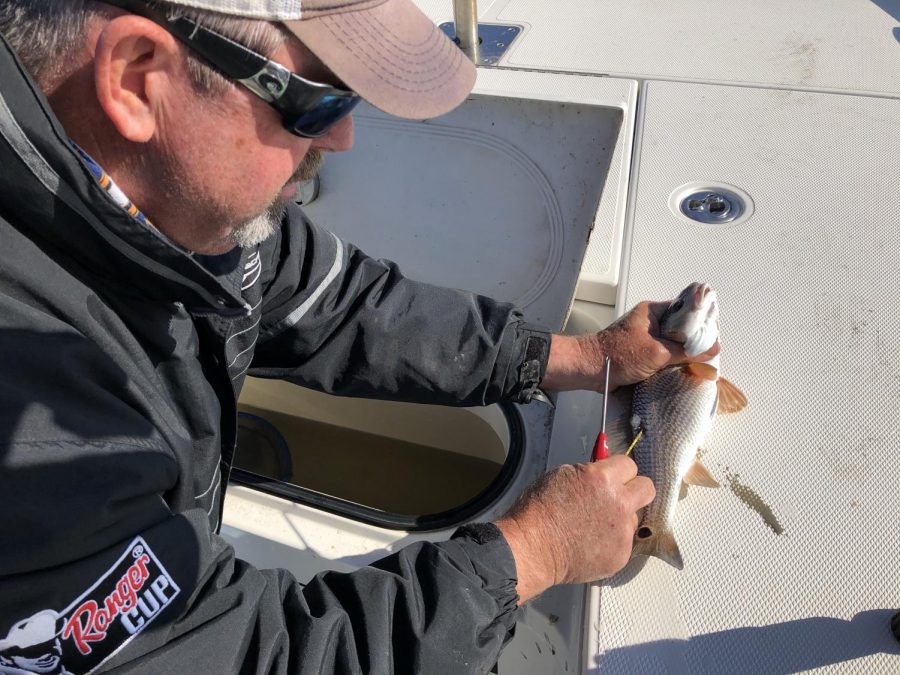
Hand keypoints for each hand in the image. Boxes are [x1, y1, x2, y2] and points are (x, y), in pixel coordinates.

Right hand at [495, 456, 654, 602]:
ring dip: (620, 520)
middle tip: (619, 497)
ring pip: (634, 519)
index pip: (630, 465)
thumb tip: (603, 473)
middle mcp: (620, 504)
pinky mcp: (621, 555)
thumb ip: (589, 473)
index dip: (619, 471)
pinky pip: (624, 543)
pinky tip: (590, 543)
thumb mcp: (562, 476)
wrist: (532, 548)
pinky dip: (611, 543)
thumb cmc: (539, 511)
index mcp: (603, 479)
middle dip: (635, 490)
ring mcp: (623, 532)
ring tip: (594, 527)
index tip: (613, 477)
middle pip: (647, 489)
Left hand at [595, 300, 719, 389]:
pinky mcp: (641, 353)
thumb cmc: (618, 355)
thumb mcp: (657, 353)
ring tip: (700, 364)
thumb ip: (686, 351)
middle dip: (694, 342)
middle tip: (709, 354)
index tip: (714, 337)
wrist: (589, 370)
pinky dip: (672, 363)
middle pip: (681, 329)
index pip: (685, 310)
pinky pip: (664, 356)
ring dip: (683, 355)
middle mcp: (650, 322)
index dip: (701, 323)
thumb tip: (713, 348)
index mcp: (653, 311)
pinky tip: (683, 371)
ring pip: (673, 344)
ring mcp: (646, 338)